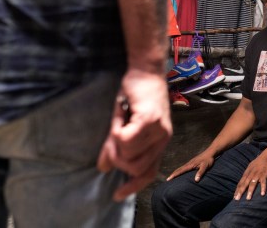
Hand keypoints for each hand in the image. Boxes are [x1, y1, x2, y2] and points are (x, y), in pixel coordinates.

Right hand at [97, 68, 171, 200]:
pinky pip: (126, 139)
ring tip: (118, 123)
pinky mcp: (150, 120)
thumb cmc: (135, 93)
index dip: (134, 186)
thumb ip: (115, 146)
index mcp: (159, 142)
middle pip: (135, 168)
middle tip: (111, 138)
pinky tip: (120, 117)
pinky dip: (116, 130)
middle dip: (117, 158)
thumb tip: (103, 167)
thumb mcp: (124, 123)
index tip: (118, 195)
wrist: (145, 70)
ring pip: (129, 154)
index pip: (149, 173)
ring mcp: (159, 131)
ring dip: (116, 142)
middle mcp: (163, 139)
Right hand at [166, 150, 215, 181]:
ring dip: (176, 172)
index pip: (180, 171)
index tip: (168, 179)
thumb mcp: (205, 166)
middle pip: (179, 169)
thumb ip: (200, 173)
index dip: (174, 175)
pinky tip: (181, 173)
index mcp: (190, 165)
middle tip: (167, 180)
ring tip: (172, 178)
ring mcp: (190, 163)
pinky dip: (180, 171)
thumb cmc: (208, 159)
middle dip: (173, 174)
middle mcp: (189, 163)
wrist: (211, 152)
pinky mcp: (193, 163)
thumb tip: (196, 180)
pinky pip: (184, 167)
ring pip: (181, 168)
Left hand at [234, 152, 266, 200]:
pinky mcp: (264, 174)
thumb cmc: (259, 162)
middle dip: (240, 192)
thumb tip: (243, 180)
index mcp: (247, 172)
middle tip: (237, 199)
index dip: (237, 190)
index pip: (241, 182)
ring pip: (252, 184)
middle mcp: (251, 174)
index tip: (234, 197)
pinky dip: (263, 188)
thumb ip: (247, 174)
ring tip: (248, 199)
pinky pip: (263, 182)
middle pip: (244, 184)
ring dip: (250, 191)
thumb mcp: (250, 167)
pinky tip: (262, 194)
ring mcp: (257, 174)